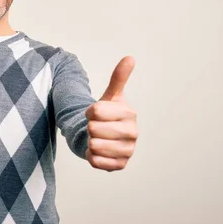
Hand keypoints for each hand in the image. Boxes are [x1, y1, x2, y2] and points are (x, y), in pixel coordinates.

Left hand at [85, 56, 137, 170]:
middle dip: (89, 127)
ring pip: (94, 145)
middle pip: (94, 129)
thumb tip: (130, 57)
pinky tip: (98, 151)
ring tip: (98, 138)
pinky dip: (91, 156)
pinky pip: (95, 161)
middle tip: (96, 127)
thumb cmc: (108, 115)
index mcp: (130, 113)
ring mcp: (128, 151)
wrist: (105, 137)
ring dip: (89, 141)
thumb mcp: (111, 96)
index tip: (95, 113)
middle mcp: (133, 133)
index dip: (89, 111)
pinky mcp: (120, 166)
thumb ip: (119, 78)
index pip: (96, 111)